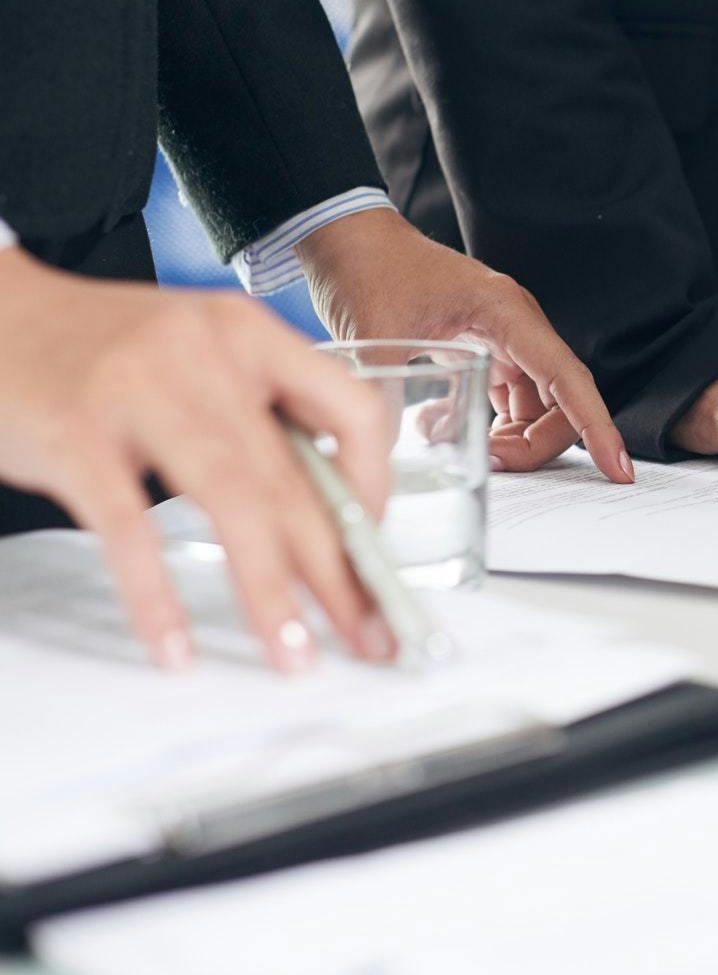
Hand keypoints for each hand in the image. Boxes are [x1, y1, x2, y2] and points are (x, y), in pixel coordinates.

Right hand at [0, 249, 397, 672]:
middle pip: (295, 477)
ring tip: (292, 651)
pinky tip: (175, 645)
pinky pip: (129, 528)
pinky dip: (157, 595)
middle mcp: (206, 356)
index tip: (375, 546)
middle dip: (339, 569)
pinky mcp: (75, 435)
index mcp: (249, 334)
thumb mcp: (198, 355)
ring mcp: (140, 393)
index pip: (352, 409)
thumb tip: (330, 512)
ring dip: (270, 588)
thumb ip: (258, 416)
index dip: (375, 486)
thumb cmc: (105, 349)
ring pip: (234, 502)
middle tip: (367, 633)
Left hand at [296, 209, 630, 481]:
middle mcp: (516, 326)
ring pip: (539, 406)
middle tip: (492, 463)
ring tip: (465, 446)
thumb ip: (387, 395)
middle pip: (560, 401)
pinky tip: (446, 426)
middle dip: (537, 444)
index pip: (567, 378)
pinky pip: (512, 399)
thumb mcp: (375, 336)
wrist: (350, 240)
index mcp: (505, 313)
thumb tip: (386, 451)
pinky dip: (493, 425)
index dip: (597, 426)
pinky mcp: (486, 348)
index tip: (617, 468)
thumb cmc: (370, 270)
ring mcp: (504, 338)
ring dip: (515, 439)